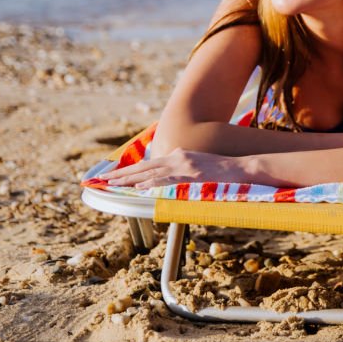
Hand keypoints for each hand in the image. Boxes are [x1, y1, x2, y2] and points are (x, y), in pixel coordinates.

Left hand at [102, 148, 254, 188]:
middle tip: (102, 179)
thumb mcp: (198, 167)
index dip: (129, 170)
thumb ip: (181, 169)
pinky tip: (138, 186)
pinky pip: (166, 178)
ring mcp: (184, 164)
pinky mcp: (190, 173)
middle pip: (144, 166)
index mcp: (178, 155)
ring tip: (111, 184)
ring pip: (150, 171)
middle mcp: (178, 156)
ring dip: (128, 179)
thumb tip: (165, 177)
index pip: (149, 163)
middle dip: (121, 173)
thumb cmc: (221, 171)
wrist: (240, 167)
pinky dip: (150, 182)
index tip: (113, 175)